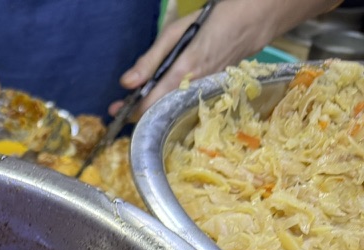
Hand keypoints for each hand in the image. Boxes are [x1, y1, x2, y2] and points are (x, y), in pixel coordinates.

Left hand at [110, 0, 288, 119]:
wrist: (257, 17)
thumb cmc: (214, 19)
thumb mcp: (176, 32)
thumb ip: (150, 60)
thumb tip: (126, 83)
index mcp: (184, 72)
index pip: (151, 104)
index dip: (131, 111)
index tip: (113, 111)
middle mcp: (195, 86)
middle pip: (160, 110)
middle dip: (137, 112)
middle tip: (119, 108)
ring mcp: (205, 90)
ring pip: (172, 107)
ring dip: (152, 107)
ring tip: (134, 103)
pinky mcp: (212, 89)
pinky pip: (186, 101)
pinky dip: (169, 101)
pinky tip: (160, 96)